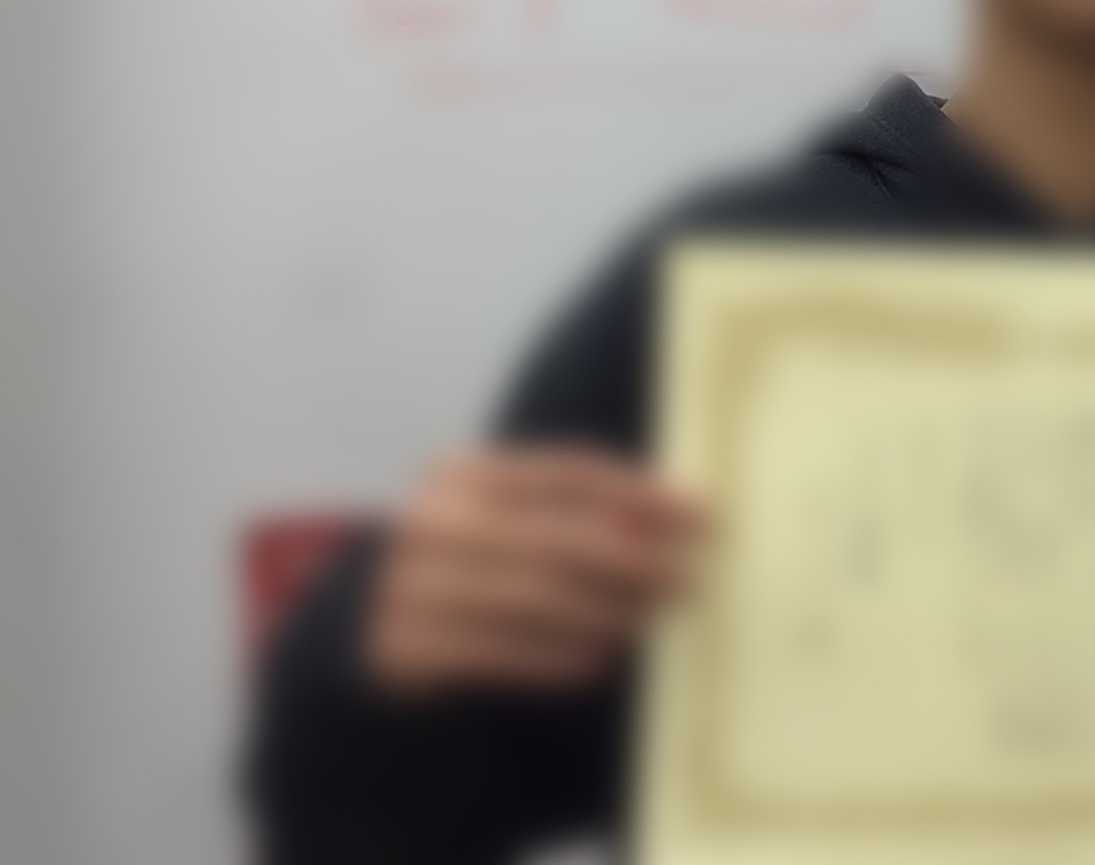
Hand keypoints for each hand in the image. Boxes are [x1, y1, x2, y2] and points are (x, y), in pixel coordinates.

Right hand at [364, 446, 702, 696]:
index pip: (570, 472)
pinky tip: (598, 658)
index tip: (698, 514)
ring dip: (604, 611)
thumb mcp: (508, 519)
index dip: (641, 492)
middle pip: (558, 536)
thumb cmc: (463, 561)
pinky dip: (558, 657)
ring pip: (535, 597)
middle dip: (633, 560)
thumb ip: (578, 512)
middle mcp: (435, 521)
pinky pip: (502, 654)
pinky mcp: (407, 648)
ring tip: (646, 620)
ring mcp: (413, 585)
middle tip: (685, 579)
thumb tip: (674, 513)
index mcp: (465, 472)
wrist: (361, 623)